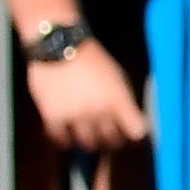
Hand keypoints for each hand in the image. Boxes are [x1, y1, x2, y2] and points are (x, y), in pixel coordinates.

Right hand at [22, 35, 149, 150]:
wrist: (58, 45)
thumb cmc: (91, 58)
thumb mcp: (117, 75)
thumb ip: (124, 99)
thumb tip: (130, 119)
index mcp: (119, 100)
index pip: (136, 131)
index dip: (134, 133)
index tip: (129, 132)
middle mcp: (100, 111)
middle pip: (112, 141)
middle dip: (111, 139)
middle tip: (105, 134)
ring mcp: (76, 116)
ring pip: (88, 144)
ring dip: (89, 141)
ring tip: (86, 134)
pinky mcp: (53, 116)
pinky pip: (61, 140)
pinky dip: (64, 140)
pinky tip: (65, 133)